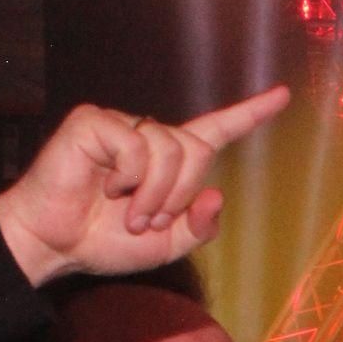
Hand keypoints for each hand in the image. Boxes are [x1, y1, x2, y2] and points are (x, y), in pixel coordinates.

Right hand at [0, 86, 288, 286]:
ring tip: (128, 213)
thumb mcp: (167, 244)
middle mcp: (150, 137)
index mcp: (171, 162)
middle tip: (146, 220)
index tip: (283, 96)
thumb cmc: (107, 242)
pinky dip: (128, 178)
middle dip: (180, 194)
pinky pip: (136, 147)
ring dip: (155, 194)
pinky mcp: (95, 122)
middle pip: (197, 150)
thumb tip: (217, 195)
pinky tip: (106, 188)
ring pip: (170, 149)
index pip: (216, 132)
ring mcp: (123, 125)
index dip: (250, 115)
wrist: (59, 245)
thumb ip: (199, 226)